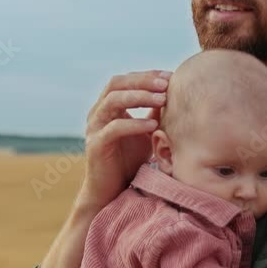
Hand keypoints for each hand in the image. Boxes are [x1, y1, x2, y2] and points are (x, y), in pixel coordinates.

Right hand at [78, 70, 169, 209]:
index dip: (147, 75)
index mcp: (108, 106)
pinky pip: (114, 129)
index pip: (125, 80)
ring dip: (139, 97)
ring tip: (162, 99)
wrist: (112, 192)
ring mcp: (94, 127)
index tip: (170, 76)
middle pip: (117, 84)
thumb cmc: (129, 160)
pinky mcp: (96, 145)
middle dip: (143, 81)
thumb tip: (171, 94)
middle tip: (166, 83)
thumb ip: (152, 113)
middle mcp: (98, 113)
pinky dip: (135, 124)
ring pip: (113, 101)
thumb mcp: (145, 132)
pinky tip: (153, 125)